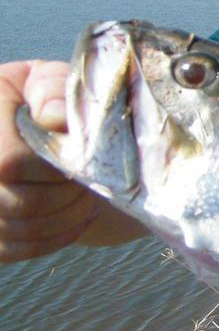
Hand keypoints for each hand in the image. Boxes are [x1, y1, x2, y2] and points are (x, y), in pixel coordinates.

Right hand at [0, 60, 145, 261]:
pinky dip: (53, 239)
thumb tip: (54, 121)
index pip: (11, 163)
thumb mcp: (45, 80)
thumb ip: (51, 92)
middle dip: (71, 195)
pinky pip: (15, 249)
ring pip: (23, 228)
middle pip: (23, 202)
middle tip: (94, 183)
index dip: (56, 167)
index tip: (83, 159)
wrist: (27, 122)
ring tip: (89, 199)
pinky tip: (75, 220)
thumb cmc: (39, 99)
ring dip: (68, 218)